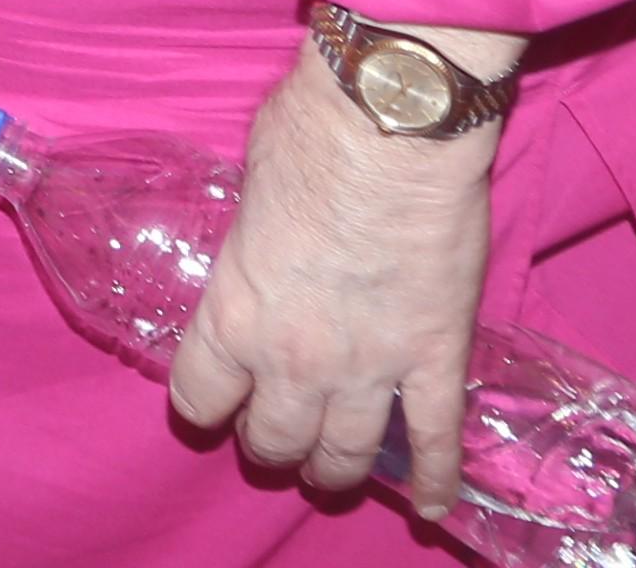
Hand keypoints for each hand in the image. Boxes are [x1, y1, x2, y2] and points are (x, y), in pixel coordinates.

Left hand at [167, 47, 499, 518]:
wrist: (392, 126)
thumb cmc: (310, 137)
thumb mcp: (248, 191)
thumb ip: (252, 240)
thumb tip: (265, 236)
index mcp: (235, 314)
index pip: (198, 396)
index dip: (205, 406)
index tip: (213, 404)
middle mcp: (294, 359)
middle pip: (274, 438)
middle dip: (271, 444)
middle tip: (278, 435)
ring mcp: (370, 367)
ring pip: (346, 453)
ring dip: (335, 468)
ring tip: (331, 471)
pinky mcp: (437, 359)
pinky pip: (437, 438)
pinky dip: (435, 479)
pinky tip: (431, 508)